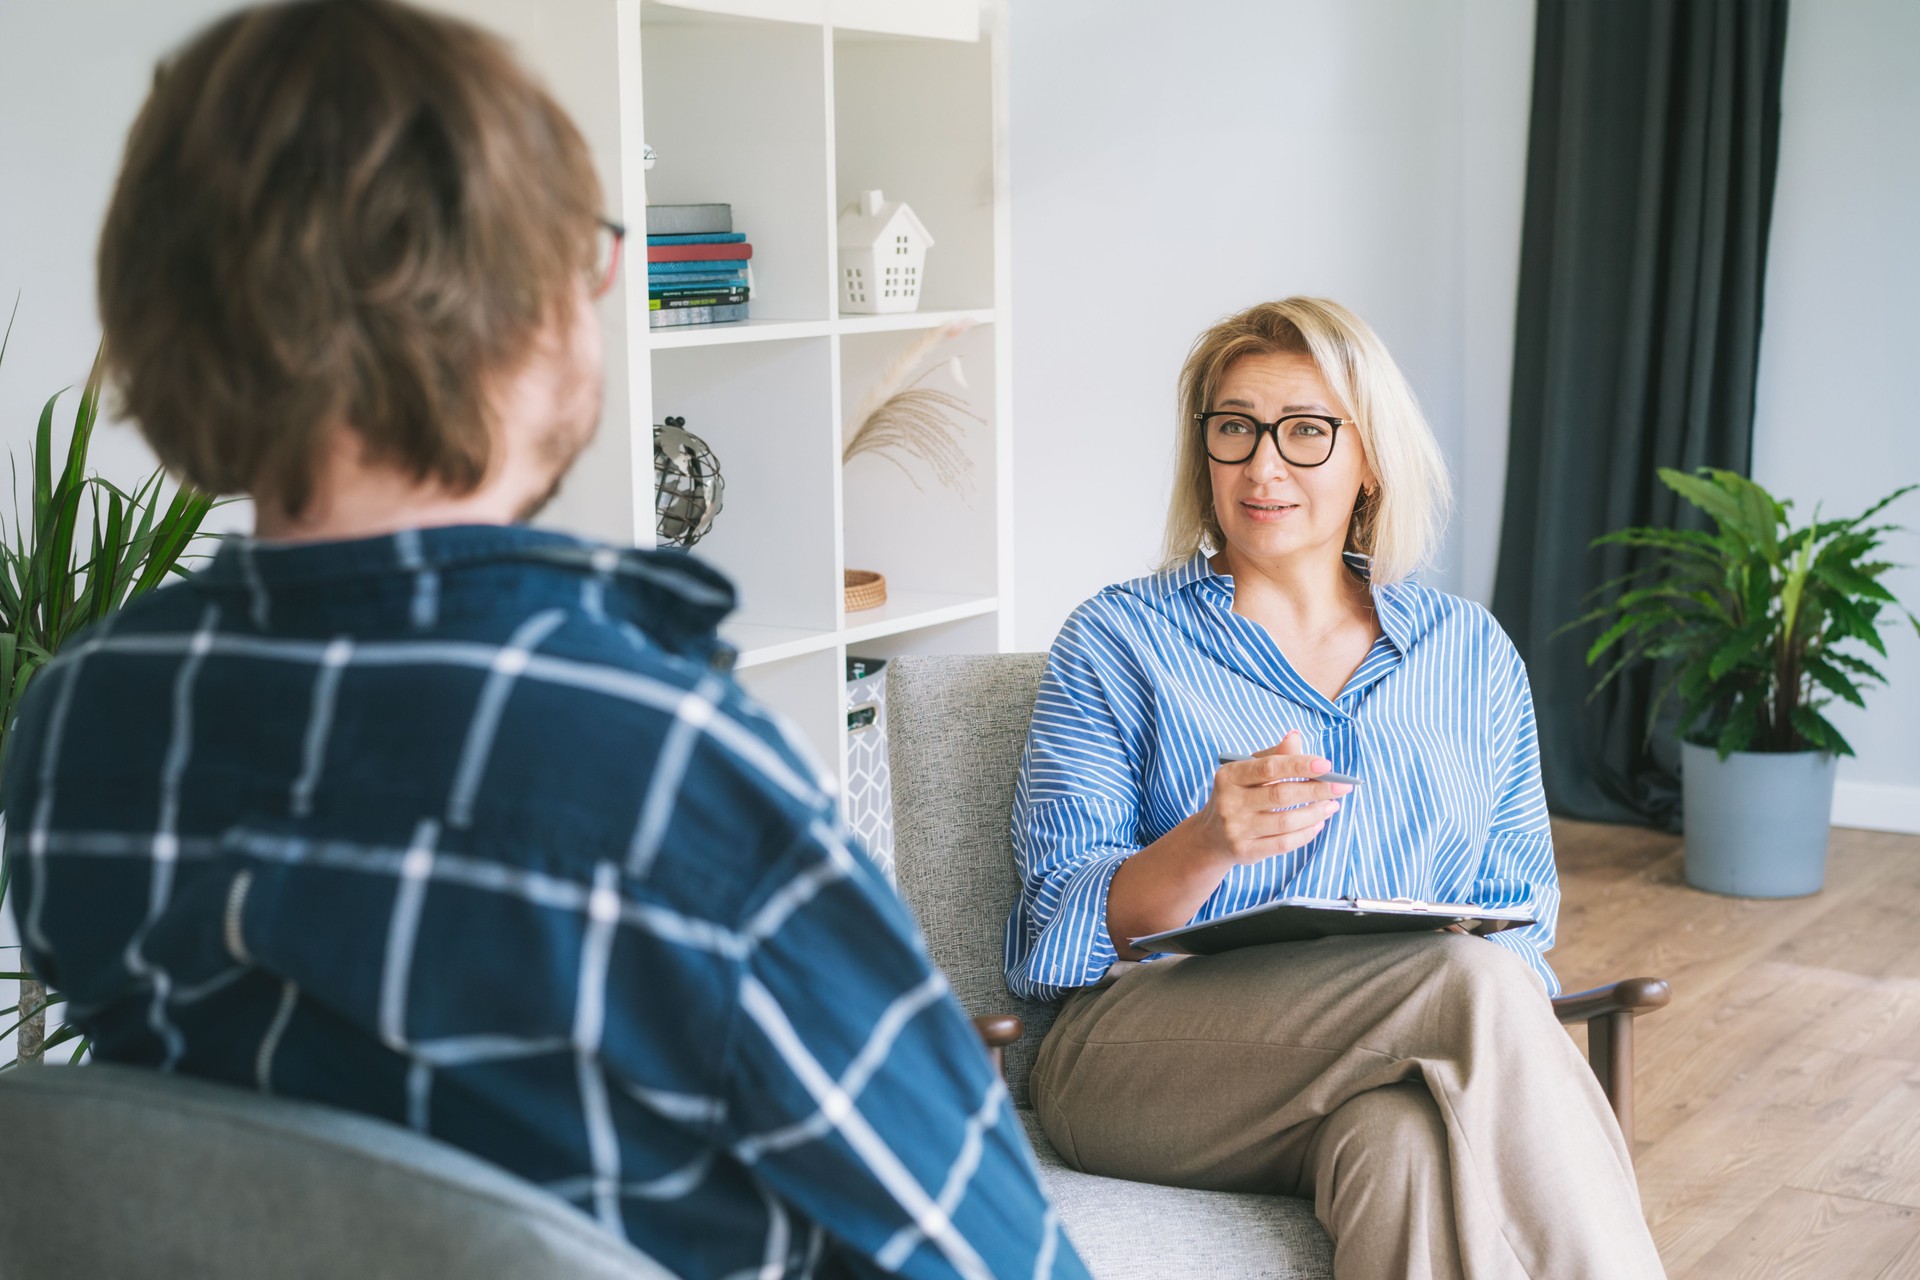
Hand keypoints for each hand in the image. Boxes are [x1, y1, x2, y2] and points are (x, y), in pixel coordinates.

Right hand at [1194, 730, 1352, 868]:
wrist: (1210, 836)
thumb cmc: (1238, 796)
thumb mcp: (1248, 772)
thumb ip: (1273, 756)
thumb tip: (1295, 736)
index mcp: (1230, 776)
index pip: (1269, 768)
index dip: (1299, 765)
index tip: (1326, 764)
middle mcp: (1230, 802)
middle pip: (1281, 795)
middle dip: (1316, 790)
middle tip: (1342, 787)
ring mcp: (1236, 829)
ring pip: (1286, 822)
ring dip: (1315, 813)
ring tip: (1333, 805)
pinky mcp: (1245, 851)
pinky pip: (1284, 844)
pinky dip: (1306, 834)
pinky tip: (1319, 824)